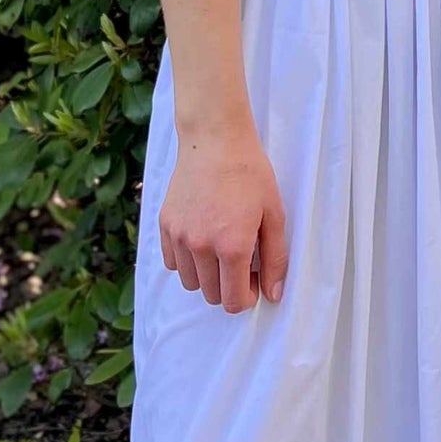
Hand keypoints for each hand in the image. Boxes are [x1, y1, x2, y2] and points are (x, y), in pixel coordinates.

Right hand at [159, 116, 288, 311]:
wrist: (215, 140)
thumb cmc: (250, 174)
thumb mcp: (274, 214)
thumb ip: (275, 258)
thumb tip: (273, 295)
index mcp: (232, 246)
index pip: (232, 300)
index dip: (247, 297)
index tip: (254, 281)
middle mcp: (201, 246)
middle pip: (211, 295)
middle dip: (229, 287)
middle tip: (242, 263)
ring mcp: (179, 236)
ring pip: (190, 282)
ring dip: (207, 276)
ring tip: (221, 250)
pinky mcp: (165, 225)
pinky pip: (172, 263)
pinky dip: (187, 261)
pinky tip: (202, 240)